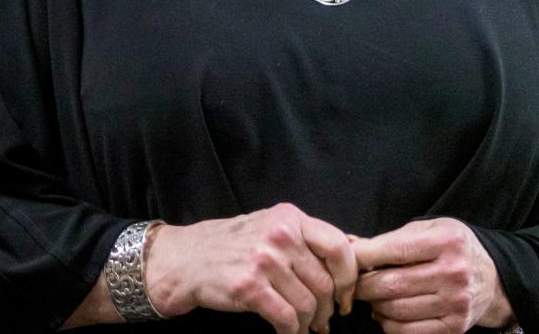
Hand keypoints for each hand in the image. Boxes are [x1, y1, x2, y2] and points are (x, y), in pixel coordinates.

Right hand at [145, 203, 357, 333]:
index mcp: (289, 217)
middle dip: (327, 309)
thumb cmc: (232, 245)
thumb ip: (305, 237)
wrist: (186, 259)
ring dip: (309, 324)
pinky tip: (285, 333)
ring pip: (307, 305)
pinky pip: (286, 319)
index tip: (345, 296)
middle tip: (322, 320)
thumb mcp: (271, 226)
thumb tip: (352, 251)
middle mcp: (280, 235)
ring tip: (303, 327)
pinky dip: (291, 333)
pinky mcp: (249, 287)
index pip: (338, 246)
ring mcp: (264, 260)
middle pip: (324, 282)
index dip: (348, 278)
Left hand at [350, 218, 514, 333]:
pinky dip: (388, 324)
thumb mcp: (430, 229)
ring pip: (395, 310)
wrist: (494, 280)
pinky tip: (385, 313)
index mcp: (446, 241)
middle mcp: (453, 273)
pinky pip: (407, 332)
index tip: (346, 258)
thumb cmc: (453, 248)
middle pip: (391, 284)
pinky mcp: (454, 328)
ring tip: (371, 296)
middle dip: (362, 284)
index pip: (393, 250)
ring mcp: (455, 304)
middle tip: (352, 281)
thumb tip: (350, 244)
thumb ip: (392, 238)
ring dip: (374, 305)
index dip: (363, 255)